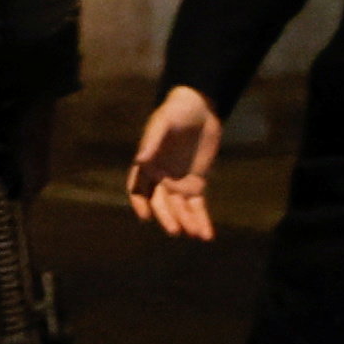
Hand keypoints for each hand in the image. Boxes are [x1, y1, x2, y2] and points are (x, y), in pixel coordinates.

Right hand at [127, 83, 224, 237]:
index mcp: (147, 164)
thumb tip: (140, 159)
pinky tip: (206, 235)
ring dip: (187, 222)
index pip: (137, 188)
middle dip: (167, 217)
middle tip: (175, 230)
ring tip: (196, 234)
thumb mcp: (163, 122)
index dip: (140, 202)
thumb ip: (152, 140)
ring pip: (180, 209)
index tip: (145, 215)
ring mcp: (178, 183)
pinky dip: (201, 220)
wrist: (200, 108)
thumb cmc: (175, 111)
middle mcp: (160, 177)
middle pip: (161, 203)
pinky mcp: (196, 185)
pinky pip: (198, 207)